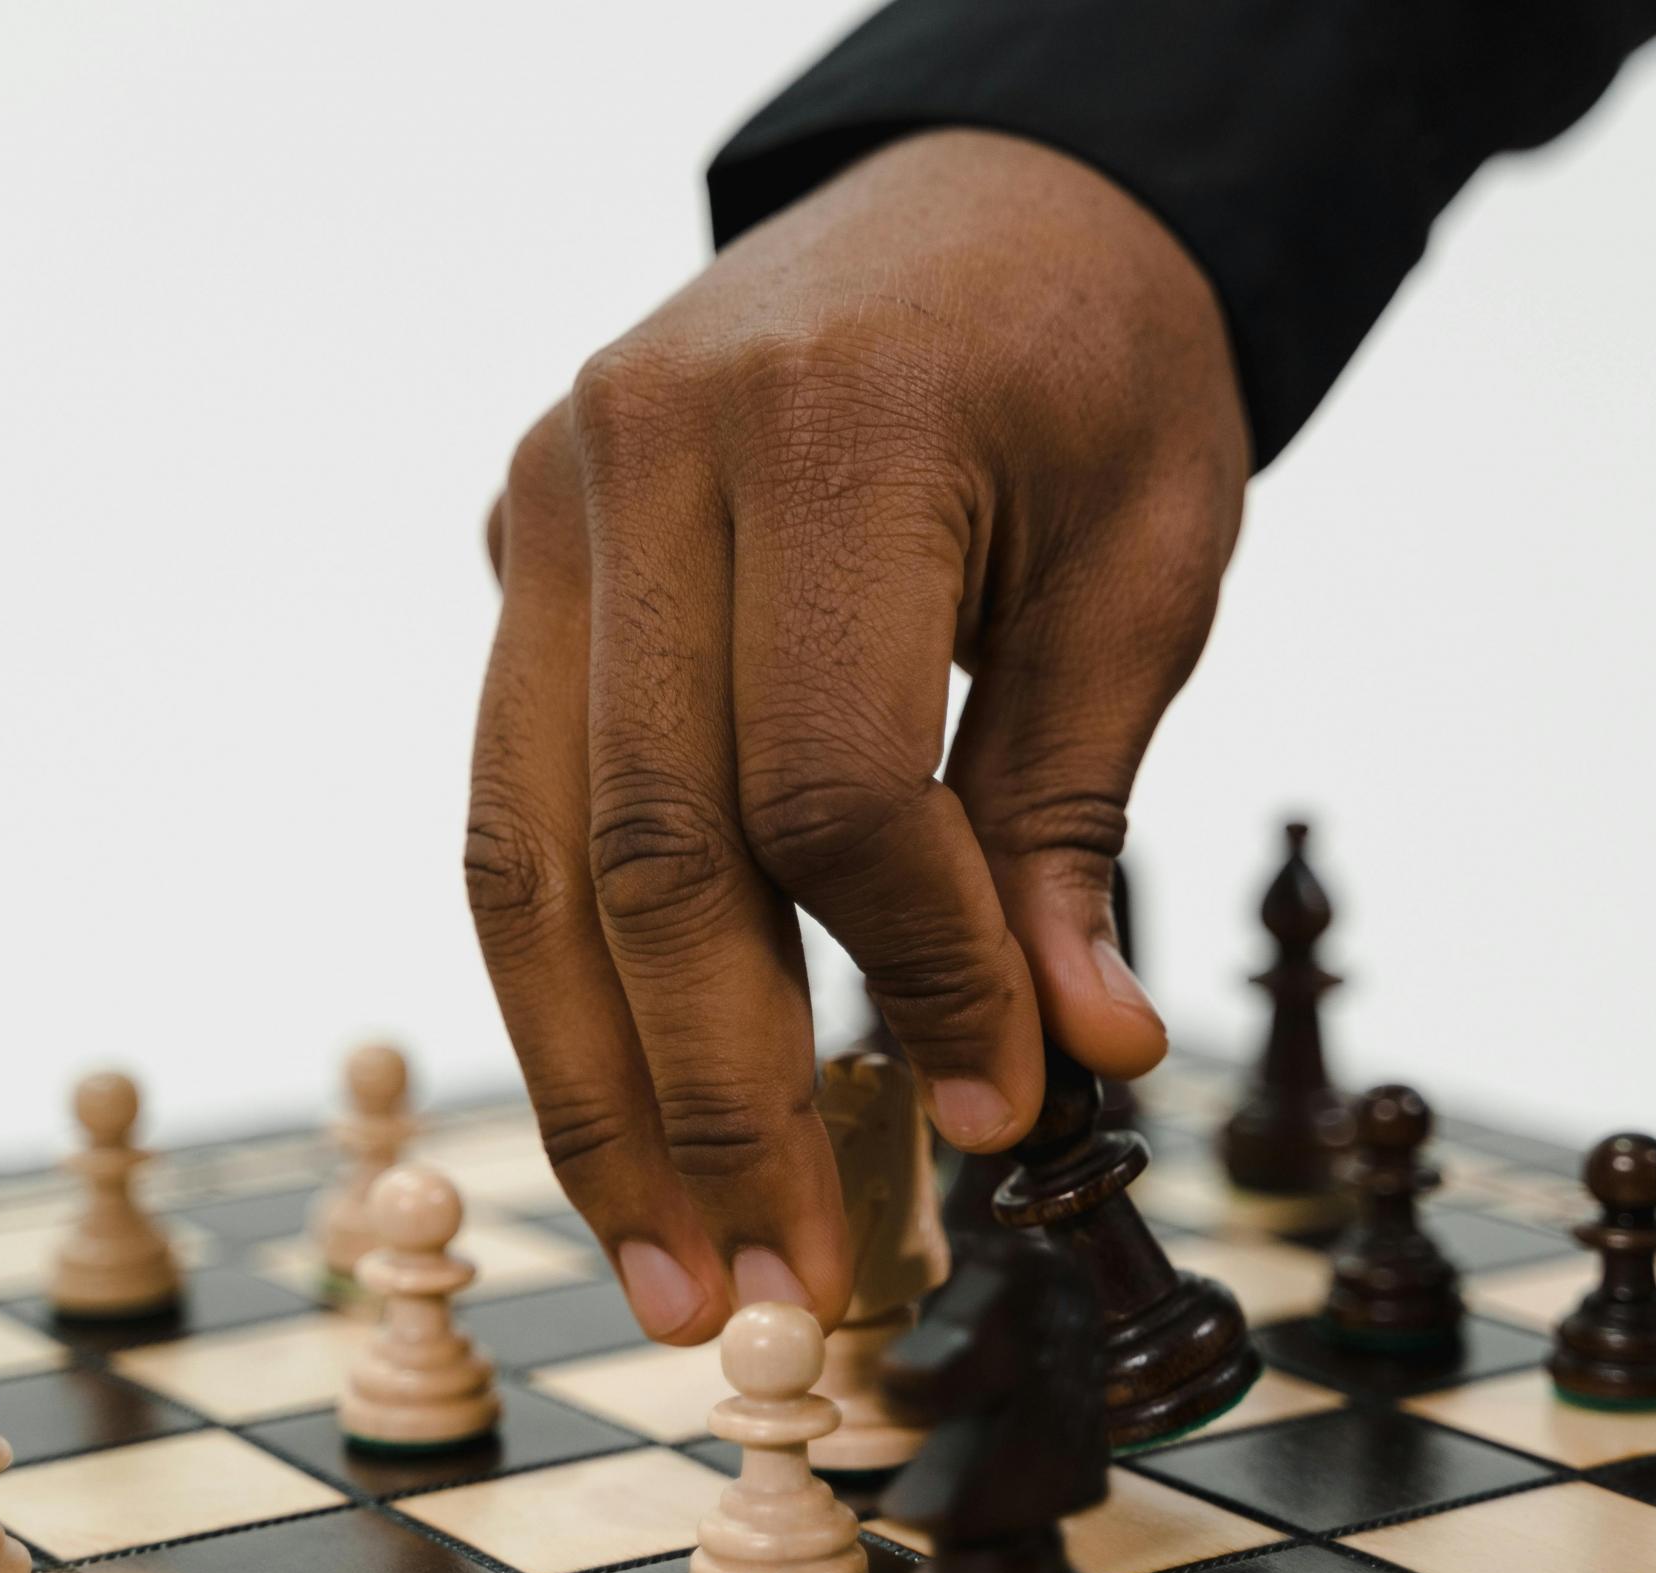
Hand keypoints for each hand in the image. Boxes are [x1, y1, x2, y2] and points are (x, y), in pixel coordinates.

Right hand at [466, 129, 1248, 1342]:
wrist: (986, 196)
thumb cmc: (1095, 369)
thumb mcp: (1143, 566)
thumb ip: (1070, 811)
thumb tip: (1069, 1056)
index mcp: (826, 430)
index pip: (826, 782)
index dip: (911, 978)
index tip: (995, 1122)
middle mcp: (636, 457)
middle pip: (645, 849)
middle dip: (722, 1100)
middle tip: (785, 1293)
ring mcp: (547, 500)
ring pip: (528, 858)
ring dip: (598, 1090)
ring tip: (669, 1267)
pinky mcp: (520, 555)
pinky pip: (512, 805)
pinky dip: (559, 979)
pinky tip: (615, 1114)